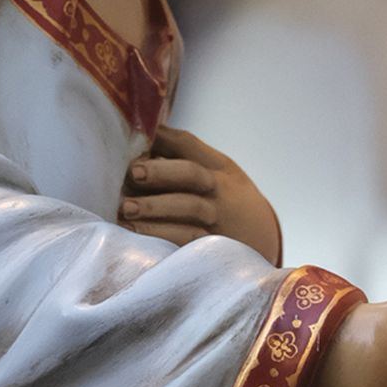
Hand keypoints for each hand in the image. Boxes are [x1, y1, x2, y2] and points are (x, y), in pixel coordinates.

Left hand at [118, 125, 281, 262]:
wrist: (262, 242)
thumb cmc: (228, 200)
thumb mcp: (218, 172)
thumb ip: (182, 156)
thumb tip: (139, 137)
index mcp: (217, 167)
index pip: (188, 146)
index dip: (162, 139)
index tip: (137, 140)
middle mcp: (218, 192)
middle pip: (192, 175)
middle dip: (161, 173)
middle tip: (133, 173)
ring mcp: (215, 221)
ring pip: (188, 210)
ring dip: (154, 208)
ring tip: (125, 208)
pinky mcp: (209, 248)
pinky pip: (184, 241)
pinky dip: (158, 235)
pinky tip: (133, 231)